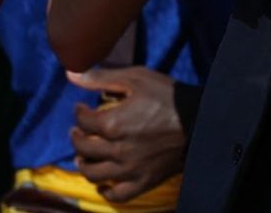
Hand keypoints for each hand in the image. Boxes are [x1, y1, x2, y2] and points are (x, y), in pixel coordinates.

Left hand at [67, 67, 186, 202]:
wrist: (200, 120)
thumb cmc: (168, 96)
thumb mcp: (135, 78)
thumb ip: (101, 78)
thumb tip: (71, 75)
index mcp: (114, 124)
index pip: (83, 121)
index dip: (78, 113)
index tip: (81, 108)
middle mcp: (118, 150)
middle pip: (84, 148)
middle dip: (77, 137)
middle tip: (78, 131)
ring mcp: (130, 169)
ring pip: (94, 174)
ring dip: (84, 164)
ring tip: (84, 156)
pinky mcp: (144, 182)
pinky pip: (118, 195)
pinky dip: (107, 191)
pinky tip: (104, 183)